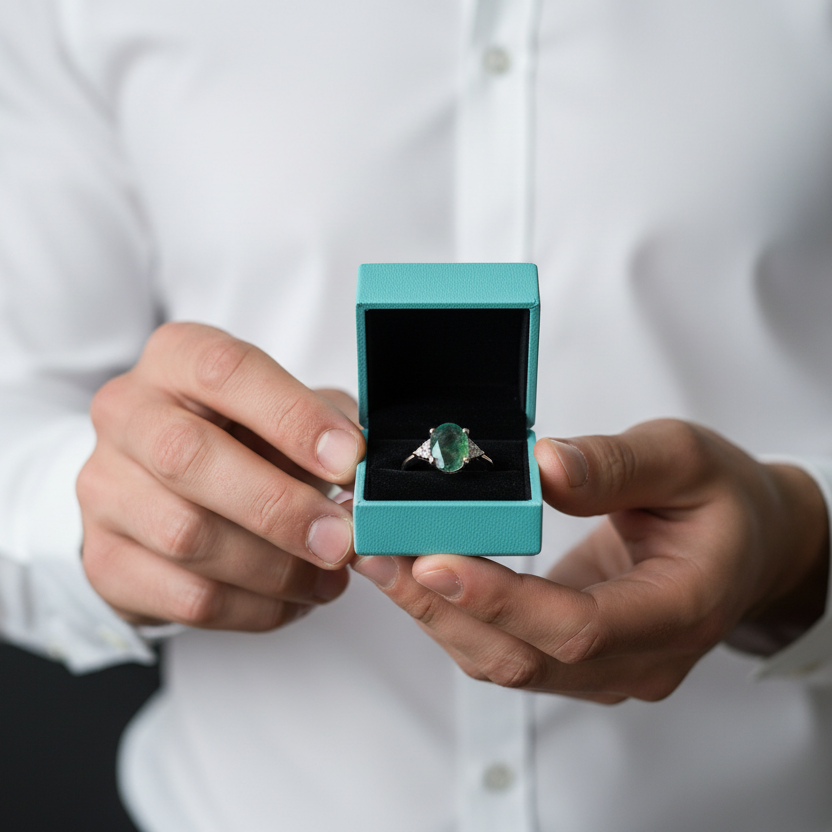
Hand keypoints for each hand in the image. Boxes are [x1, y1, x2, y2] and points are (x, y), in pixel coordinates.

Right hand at [78, 322, 364, 629]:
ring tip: (330, 577)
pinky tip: (293, 600)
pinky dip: (255, 608)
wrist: (167, 482)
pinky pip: (184, 597)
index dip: (293, 417)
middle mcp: (127, 413)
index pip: (227, 372)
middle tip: (341, 539)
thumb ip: (328, 428)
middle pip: (189, 457)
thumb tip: (367, 475)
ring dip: (275, 569)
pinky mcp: (104, 559)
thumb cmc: (245, 436)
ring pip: (186, 537)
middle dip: (279, 506)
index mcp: (177, 357)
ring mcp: (102, 489)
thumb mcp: (288, 411)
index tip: (349, 459)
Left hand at [352, 419, 827, 702]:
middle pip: (522, 657)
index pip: (576, 627)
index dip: (501, 599)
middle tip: (379, 552)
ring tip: (381, 559)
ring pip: (504, 662)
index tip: (433, 558)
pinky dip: (456, 614)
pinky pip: (506, 649)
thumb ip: (617, 464)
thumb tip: (543, 466)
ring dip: (436, 613)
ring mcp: (606, 667)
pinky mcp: (578, 657)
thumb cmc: (724, 498)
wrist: (749, 541)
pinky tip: (418, 573)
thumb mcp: (685, 458)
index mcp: (677, 609)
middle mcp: (637, 658)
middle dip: (441, 606)